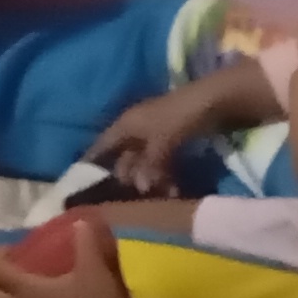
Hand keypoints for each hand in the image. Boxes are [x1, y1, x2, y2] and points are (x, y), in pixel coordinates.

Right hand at [89, 88, 214, 193]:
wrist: (214, 100)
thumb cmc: (179, 114)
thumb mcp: (161, 140)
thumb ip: (149, 164)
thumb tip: (140, 188)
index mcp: (125, 124)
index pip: (101, 145)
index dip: (92, 161)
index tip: (83, 181)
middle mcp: (135, 130)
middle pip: (124, 158)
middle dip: (130, 178)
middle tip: (135, 197)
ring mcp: (154, 137)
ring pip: (145, 163)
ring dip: (151, 180)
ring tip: (163, 196)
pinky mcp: (171, 143)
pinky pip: (161, 162)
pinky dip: (165, 175)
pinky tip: (173, 189)